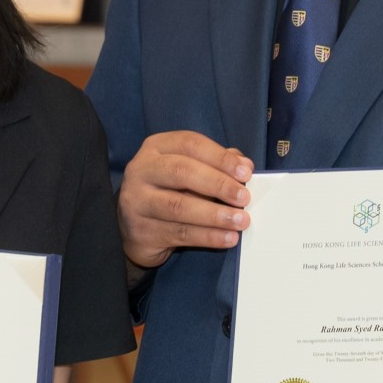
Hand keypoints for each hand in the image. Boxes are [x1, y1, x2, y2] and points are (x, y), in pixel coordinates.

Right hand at [121, 131, 251, 268]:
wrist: (137, 229)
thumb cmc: (170, 191)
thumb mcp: (190, 170)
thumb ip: (216, 163)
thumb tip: (244, 164)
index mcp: (156, 148)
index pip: (189, 144)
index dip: (220, 157)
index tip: (246, 172)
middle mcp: (141, 171)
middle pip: (181, 171)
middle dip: (218, 184)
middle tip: (244, 198)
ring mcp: (136, 202)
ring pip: (179, 206)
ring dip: (215, 214)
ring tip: (240, 221)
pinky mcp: (141, 231)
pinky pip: (179, 233)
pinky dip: (208, 236)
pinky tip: (227, 238)